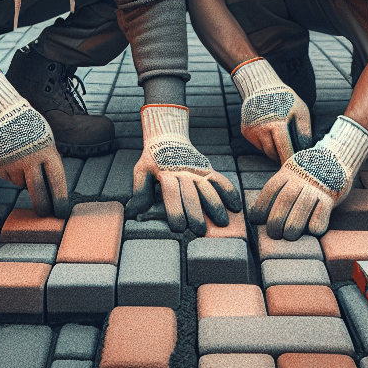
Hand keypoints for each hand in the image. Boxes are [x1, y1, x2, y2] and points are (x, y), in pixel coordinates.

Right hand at [0, 69, 68, 216]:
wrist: (2, 112)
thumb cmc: (29, 126)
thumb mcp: (46, 139)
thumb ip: (49, 160)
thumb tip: (52, 187)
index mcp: (47, 151)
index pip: (56, 181)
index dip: (60, 199)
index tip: (61, 212)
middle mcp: (29, 159)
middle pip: (37, 192)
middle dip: (42, 206)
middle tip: (44, 214)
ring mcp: (11, 162)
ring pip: (20, 184)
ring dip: (23, 179)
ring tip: (21, 159)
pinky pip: (6, 178)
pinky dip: (9, 172)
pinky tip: (9, 156)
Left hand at [125, 104, 242, 234]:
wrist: (167, 136)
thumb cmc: (152, 159)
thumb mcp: (141, 171)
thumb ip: (139, 192)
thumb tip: (132, 213)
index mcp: (165, 172)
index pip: (171, 192)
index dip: (175, 210)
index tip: (178, 227)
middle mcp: (183, 170)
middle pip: (191, 193)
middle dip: (196, 212)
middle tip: (200, 231)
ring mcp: (197, 169)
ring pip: (208, 187)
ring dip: (216, 204)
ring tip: (222, 223)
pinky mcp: (207, 168)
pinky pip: (220, 179)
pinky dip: (229, 191)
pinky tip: (235, 206)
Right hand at [231, 57, 311, 161]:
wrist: (261, 87)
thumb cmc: (285, 99)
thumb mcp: (301, 111)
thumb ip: (304, 131)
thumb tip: (306, 150)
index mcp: (276, 124)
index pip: (284, 149)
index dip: (290, 159)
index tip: (296, 166)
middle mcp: (261, 129)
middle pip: (273, 153)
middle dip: (282, 155)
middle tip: (290, 153)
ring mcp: (251, 131)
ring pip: (265, 150)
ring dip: (273, 149)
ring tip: (280, 137)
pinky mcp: (245, 132)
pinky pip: (258, 144)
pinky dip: (265, 142)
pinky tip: (269, 131)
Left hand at [249, 115, 367, 239]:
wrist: (336, 158)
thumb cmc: (307, 172)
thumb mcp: (290, 172)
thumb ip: (279, 187)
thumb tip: (257, 212)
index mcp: (287, 172)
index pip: (270, 189)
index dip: (261, 206)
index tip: (255, 220)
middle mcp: (300, 179)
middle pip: (284, 200)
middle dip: (276, 220)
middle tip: (273, 234)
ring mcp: (316, 187)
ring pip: (301, 208)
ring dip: (293, 225)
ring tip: (288, 236)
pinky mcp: (330, 197)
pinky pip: (321, 214)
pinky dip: (315, 225)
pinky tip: (311, 231)